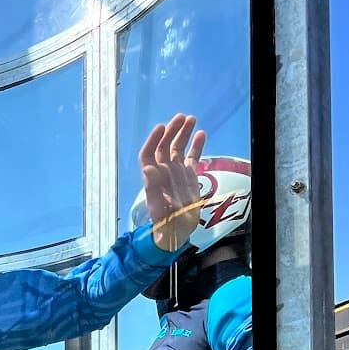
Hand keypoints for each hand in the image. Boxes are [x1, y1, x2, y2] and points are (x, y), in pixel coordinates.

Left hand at [138, 114, 205, 252]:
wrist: (177, 231)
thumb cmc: (165, 221)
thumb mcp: (158, 206)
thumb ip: (153, 187)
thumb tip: (147, 168)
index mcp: (153, 177)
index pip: (149, 154)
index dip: (153, 140)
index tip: (161, 127)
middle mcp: (163, 171)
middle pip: (164, 146)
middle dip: (171, 131)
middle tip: (181, 118)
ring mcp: (176, 172)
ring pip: (178, 148)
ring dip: (183, 134)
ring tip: (191, 120)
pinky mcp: (189, 175)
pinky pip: (191, 157)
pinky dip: (196, 145)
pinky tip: (200, 134)